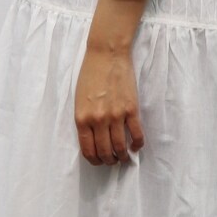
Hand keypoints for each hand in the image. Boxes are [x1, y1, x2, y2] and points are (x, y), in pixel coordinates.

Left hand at [74, 40, 144, 164]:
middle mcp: (98, 120)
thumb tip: (93, 138)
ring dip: (122, 156)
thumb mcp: (79, 99)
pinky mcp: (131, 109)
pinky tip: (136, 146)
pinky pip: (136, 134)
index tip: (99, 162)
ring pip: (120, 147)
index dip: (94, 160)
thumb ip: (84, 119)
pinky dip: (137, 144)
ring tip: (124, 157)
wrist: (106, 55)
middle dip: (109, 161)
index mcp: (82, 118)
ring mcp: (115, 116)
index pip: (87, 149)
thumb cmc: (90, 74)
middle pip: (104, 151)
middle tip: (112, 161)